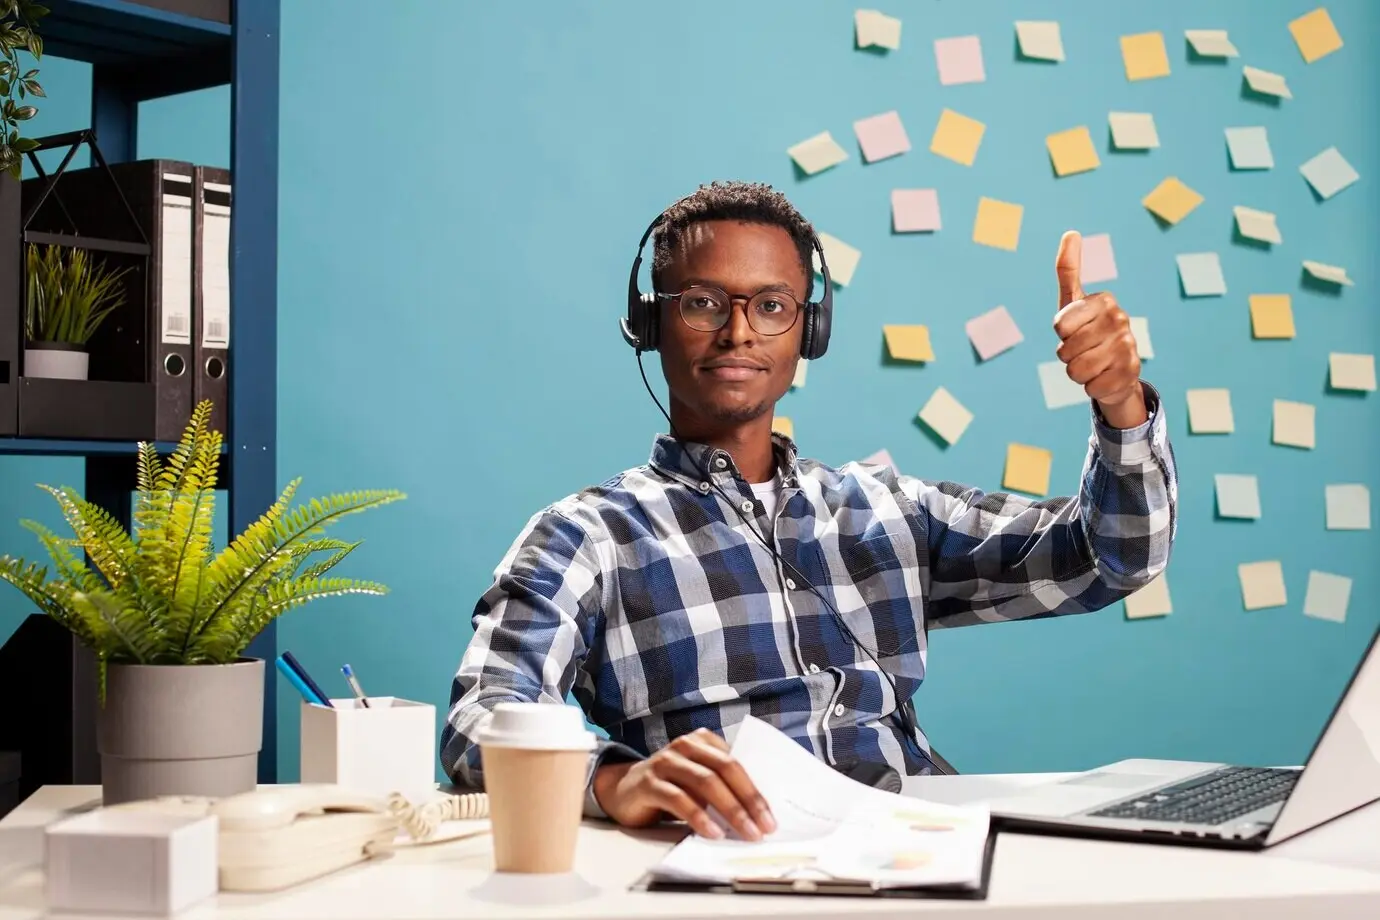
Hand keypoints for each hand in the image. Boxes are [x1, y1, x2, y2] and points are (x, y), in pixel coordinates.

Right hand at [591, 727, 776, 840]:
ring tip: (745, 832)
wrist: (624, 789)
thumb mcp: (698, 781)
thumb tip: (756, 813)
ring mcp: (665, 762)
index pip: (736, 763)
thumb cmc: (670, 787)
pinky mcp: (649, 782)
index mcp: (702, 741)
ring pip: (705, 782)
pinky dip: (699, 816)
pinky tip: (712, 832)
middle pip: (724, 770)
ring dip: (730, 809)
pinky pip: (678, 799)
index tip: (771, 817)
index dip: (756, 790)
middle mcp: (685, 746)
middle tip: (764, 827)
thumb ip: (721, 786)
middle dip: (748, 800)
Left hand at [1053, 230, 1146, 428]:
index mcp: (1104, 300)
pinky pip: (1091, 388)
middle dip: (1067, 356)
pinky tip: (1104, 377)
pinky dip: (1091, 388)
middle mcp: (1120, 319)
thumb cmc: (1088, 331)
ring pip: (1075, 371)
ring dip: (1078, 373)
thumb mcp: (1073, 301)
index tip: (1074, 329)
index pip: (1059, 325)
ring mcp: (1129, 346)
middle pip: (1065, 350)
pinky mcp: (1131, 373)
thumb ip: (1068, 269)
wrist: (1116, 369)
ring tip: (1093, 364)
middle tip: (1084, 350)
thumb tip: (1071, 232)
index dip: (1061, 334)